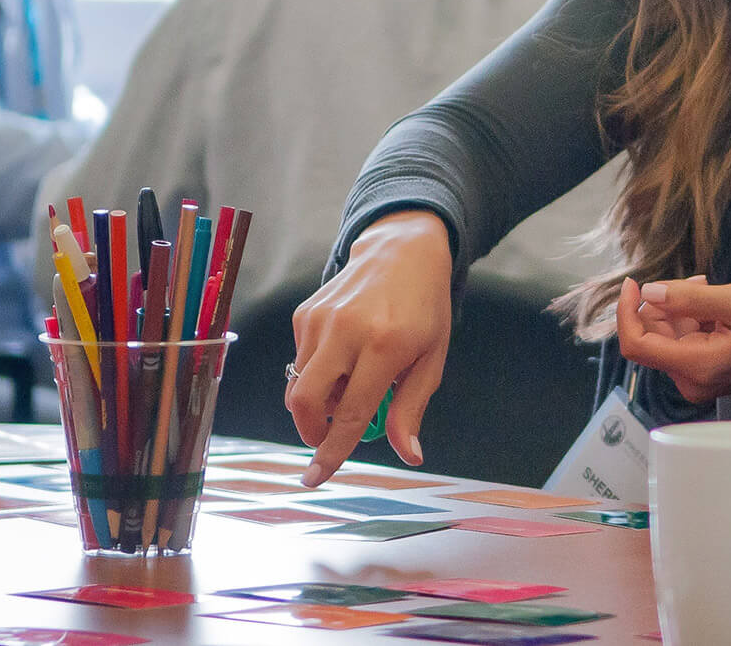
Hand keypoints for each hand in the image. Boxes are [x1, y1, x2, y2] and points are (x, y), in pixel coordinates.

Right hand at [286, 211, 452, 485]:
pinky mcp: (305, 313)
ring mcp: (320, 320)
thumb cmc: (424, 308)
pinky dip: (317, 372)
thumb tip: (408, 455)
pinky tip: (344, 355)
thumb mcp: (431, 357)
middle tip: (330, 435)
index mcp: (385, 345)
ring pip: (300, 384)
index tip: (314, 478)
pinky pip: (300, 360)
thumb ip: (412, 407)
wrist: (403, 251)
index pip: (350, 412)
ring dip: (320, 400)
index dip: (331, 451)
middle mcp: (346, 331)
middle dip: (311, 431)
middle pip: (306, 401)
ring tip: (352, 383)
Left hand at [616, 277, 730, 403]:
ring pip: (668, 337)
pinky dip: (691, 319)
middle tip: (699, 283)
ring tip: (711, 291)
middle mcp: (691, 380)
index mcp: (696, 366)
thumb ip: (690, 299)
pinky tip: (715, 305)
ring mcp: (698, 379)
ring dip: (681, 309)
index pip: (636, 344)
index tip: (635, 282)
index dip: (627, 312)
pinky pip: (684, 342)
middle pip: (652, 338)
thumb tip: (648, 294)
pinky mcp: (706, 373)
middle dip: (665, 305)